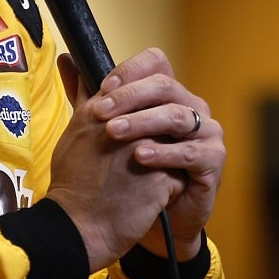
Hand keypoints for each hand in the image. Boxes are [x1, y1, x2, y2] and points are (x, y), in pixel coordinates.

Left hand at [94, 48, 223, 261]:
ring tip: (112, 133)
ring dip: (142, 122)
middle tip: (100, 112)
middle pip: (165, 85)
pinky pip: (190, 152)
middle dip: (130, 96)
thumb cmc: (130, 171)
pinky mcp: (212, 161)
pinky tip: (139, 156)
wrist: (149, 219)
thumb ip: (89, 95)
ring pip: (176, 115)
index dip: (130, 71)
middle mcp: (191, 106)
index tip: (103, 86)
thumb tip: (66, 59)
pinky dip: (163, 153)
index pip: (156, 63)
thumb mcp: (104, 129)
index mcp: (168, 94)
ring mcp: (206, 132)